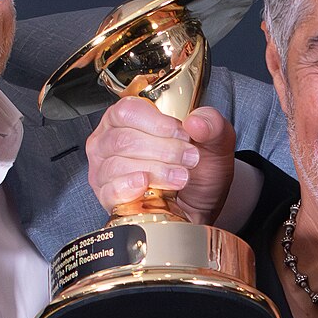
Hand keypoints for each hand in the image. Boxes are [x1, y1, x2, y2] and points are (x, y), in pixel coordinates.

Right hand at [86, 97, 236, 221]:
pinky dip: (130, 188)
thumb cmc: (198, 170)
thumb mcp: (213, 142)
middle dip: (163, 151)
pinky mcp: (107, 197)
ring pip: (117, 165)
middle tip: (189, 159)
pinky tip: (146, 186)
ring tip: (180, 177)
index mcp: (127, 119)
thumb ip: (211, 124)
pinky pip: (109, 192)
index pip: (127, 111)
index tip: (183, 136)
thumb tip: (196, 122)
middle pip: (123, 140)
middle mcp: (109, 142)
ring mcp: (104, 170)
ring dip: (155, 171)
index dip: (157, 124)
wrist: (200, 205)